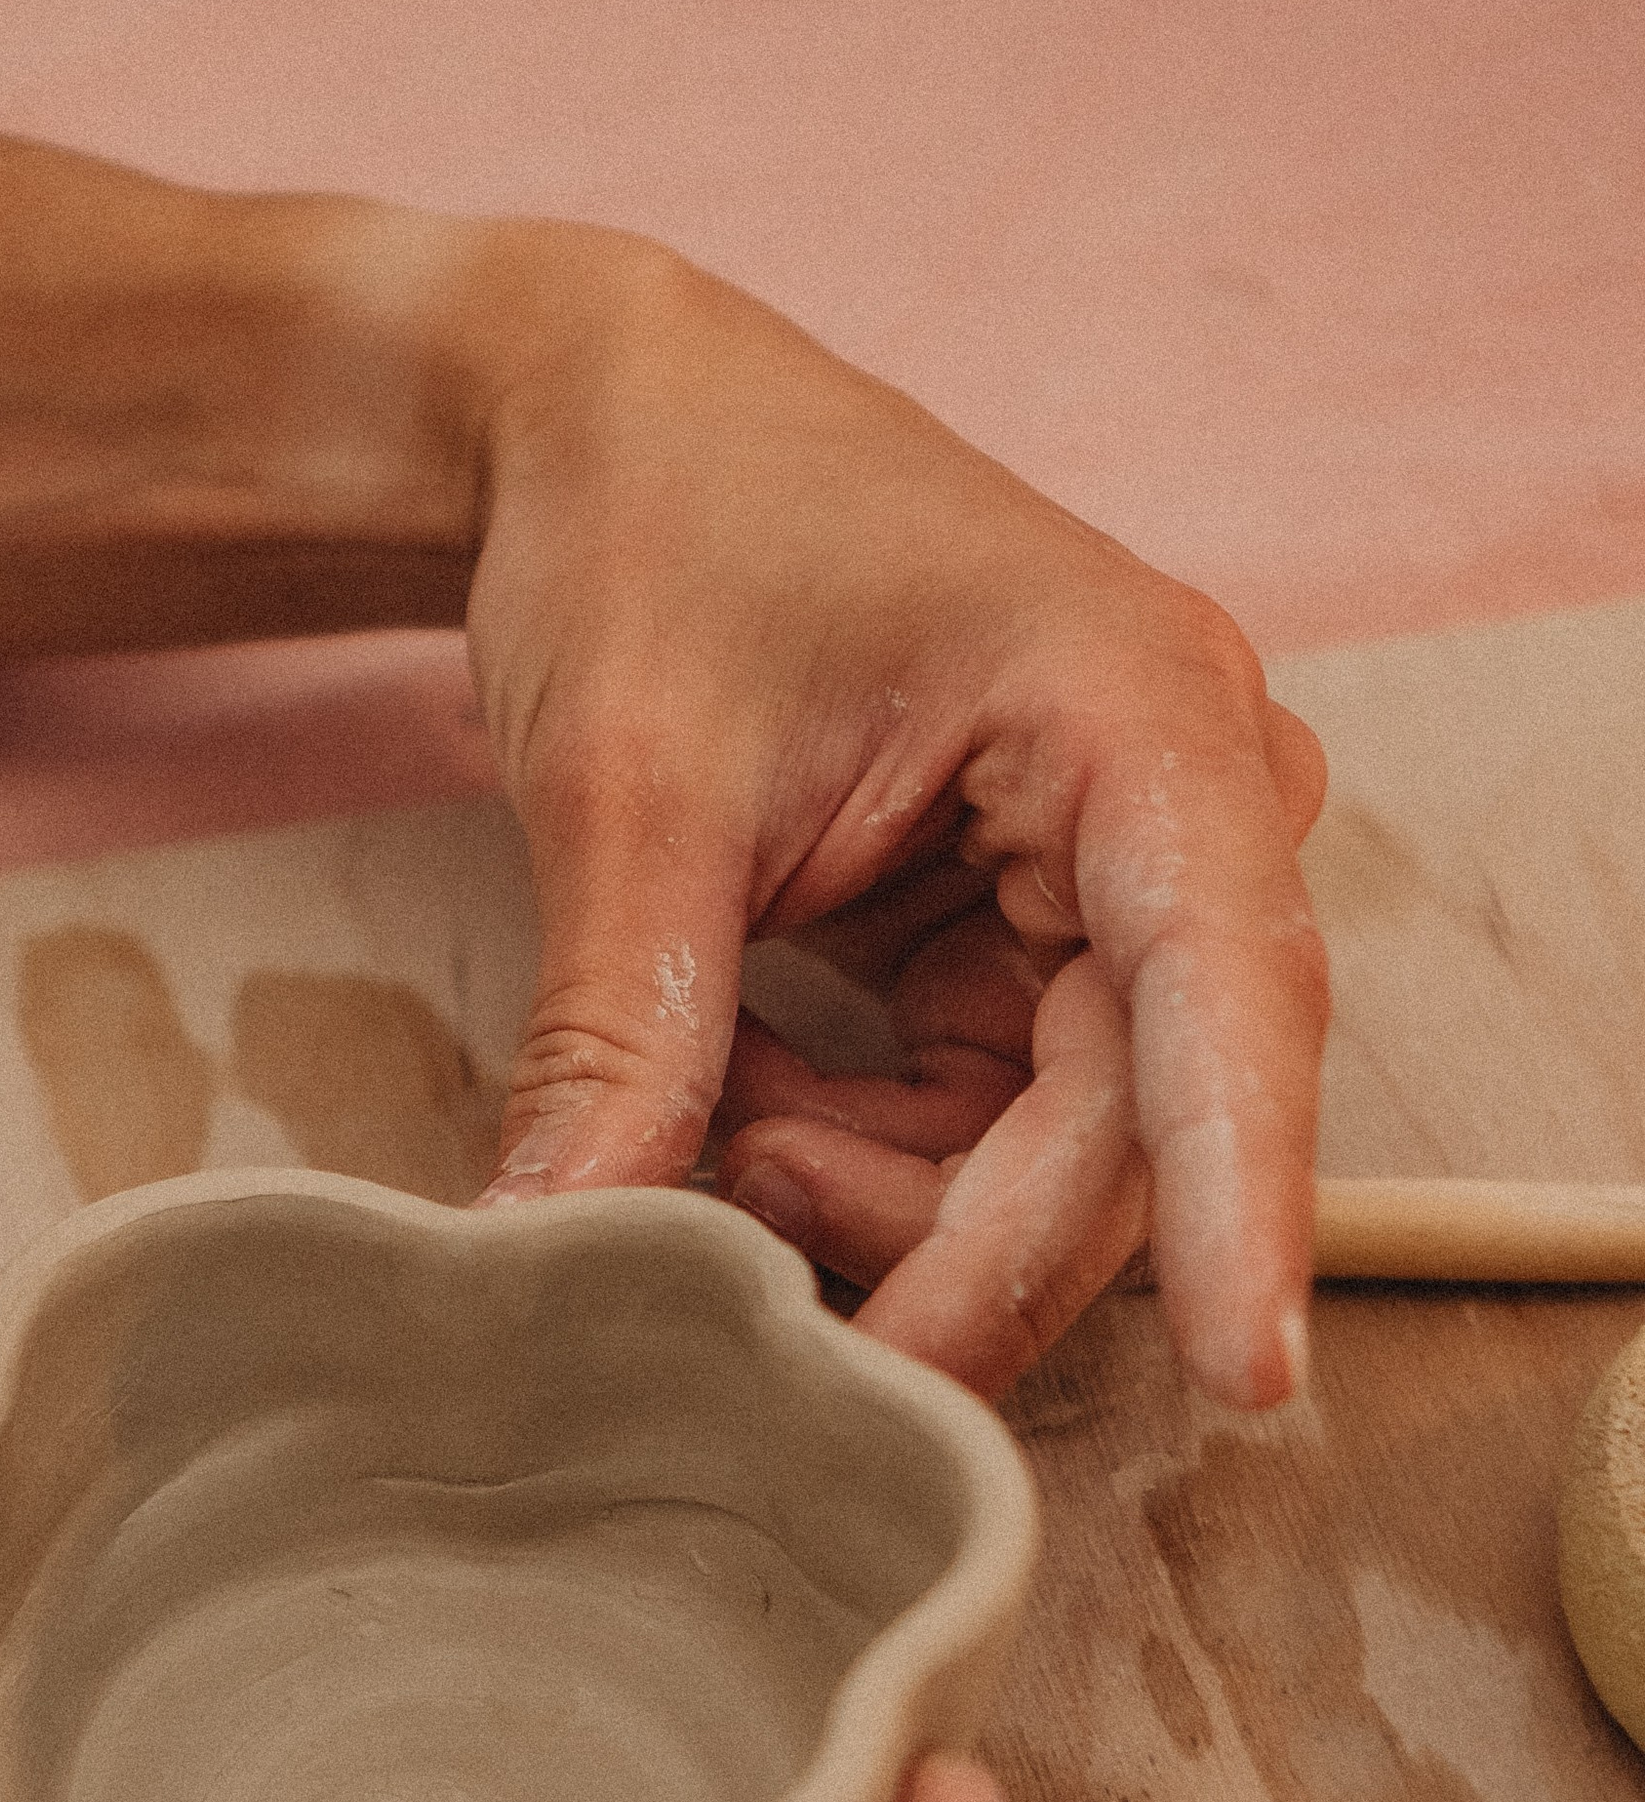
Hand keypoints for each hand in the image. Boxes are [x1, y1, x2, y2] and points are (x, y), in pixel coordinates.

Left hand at [457, 234, 1329, 1406]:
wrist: (601, 430)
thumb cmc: (651, 531)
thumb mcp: (630, 788)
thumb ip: (620, 1036)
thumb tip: (551, 1255)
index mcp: (1135, 717)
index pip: (1229, 995)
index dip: (1240, 1196)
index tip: (1250, 1371)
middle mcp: (1175, 807)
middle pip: (1129, 1127)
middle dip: (952, 1249)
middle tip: (776, 1329)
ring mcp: (1112, 883)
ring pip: (1051, 1160)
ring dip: (877, 1201)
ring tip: (706, 1128)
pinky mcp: (1028, 944)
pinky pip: (977, 1130)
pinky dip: (848, 1154)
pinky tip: (738, 1095)